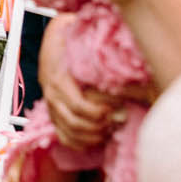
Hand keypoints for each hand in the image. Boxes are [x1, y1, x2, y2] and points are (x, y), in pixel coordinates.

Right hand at [38, 14, 119, 148]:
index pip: (79, 106)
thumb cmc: (72, 38)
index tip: (114, 109)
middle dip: (98, 127)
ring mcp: (51, 105)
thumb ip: (100, 52)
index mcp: (60, 79)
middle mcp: (52, 95)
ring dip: (90, 136)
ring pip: (68, 133)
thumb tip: (129, 62)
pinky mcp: (52, 112)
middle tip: (114, 121)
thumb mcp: (82, 42)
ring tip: (108, 130)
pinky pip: (62, 136)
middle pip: (74, 123)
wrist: (53, 38)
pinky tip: (95, 139)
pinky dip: (78, 143)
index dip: (98, 113)